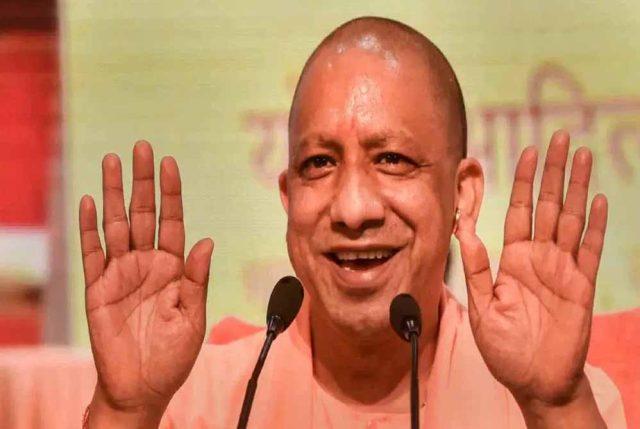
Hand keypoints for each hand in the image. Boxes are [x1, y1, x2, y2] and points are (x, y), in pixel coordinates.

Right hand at [79, 142, 213, 417]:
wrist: (142, 387)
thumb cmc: (173, 355)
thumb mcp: (193, 316)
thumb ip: (197, 278)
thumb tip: (206, 240)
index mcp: (174, 268)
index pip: (172, 221)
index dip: (171, 193)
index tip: (170, 163)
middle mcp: (147, 264)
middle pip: (144, 214)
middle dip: (143, 182)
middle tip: (142, 148)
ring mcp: (121, 274)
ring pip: (116, 225)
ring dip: (114, 194)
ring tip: (113, 162)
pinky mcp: (98, 289)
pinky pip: (91, 253)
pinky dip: (89, 228)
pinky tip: (91, 202)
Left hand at [455, 131, 606, 408]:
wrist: (534, 381)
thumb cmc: (504, 347)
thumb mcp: (481, 306)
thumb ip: (474, 267)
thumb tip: (461, 230)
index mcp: (513, 260)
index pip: (518, 210)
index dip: (523, 181)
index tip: (528, 152)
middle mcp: (539, 258)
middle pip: (547, 205)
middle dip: (553, 172)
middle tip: (560, 138)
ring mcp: (563, 269)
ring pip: (571, 218)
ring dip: (577, 187)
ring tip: (581, 156)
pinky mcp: (582, 286)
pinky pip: (590, 250)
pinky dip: (596, 225)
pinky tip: (599, 200)